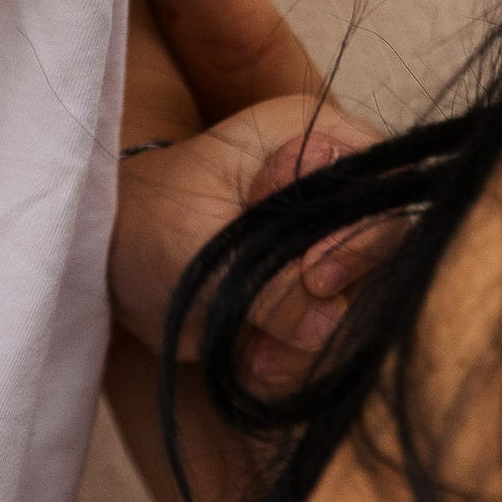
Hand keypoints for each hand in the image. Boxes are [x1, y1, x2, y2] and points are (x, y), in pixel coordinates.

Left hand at [113, 0, 387, 393]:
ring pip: (364, 305)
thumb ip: (268, 282)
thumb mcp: (199, 245)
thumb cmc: (151, 221)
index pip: (380, 184)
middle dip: (335, 302)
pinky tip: (252, 361)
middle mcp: (335, 190)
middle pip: (384, 251)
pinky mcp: (316, 297)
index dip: (362, 236)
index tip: (315, 277)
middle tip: (282, 330)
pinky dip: (296, 363)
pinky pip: (334, 340)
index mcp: (315, 139)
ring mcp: (329, 245)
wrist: (117, 264)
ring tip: (254, 353)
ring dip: (311, 345)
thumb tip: (331, 318)